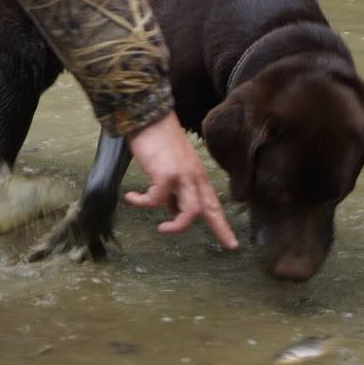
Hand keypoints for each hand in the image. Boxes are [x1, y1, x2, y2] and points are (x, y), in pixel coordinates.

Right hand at [125, 112, 238, 249]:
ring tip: (161, 228)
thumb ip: (174, 189)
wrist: (148, 118)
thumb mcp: (172, 167)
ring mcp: (182, 176)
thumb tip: (170, 210)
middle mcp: (194, 177)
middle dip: (219, 229)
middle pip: (208, 210)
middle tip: (227, 246)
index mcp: (198, 175)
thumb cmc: (158, 142)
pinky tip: (131, 197)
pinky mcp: (165, 175)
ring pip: (189, 212)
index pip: (214, 204)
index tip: (232, 244)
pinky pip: (155, 201)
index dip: (223, 225)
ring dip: (175, 226)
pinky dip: (141, 202)